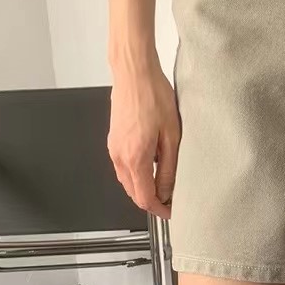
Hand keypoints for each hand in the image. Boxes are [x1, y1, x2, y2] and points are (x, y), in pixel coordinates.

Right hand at [107, 53, 179, 217]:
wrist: (134, 73)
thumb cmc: (153, 96)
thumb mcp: (171, 135)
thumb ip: (169, 167)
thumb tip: (167, 190)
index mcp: (135, 158)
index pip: (144, 198)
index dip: (159, 210)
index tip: (170, 212)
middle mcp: (120, 156)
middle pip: (133, 193)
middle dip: (151, 201)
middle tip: (170, 200)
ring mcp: (113, 148)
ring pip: (127, 181)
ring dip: (143, 188)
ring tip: (163, 183)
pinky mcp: (113, 140)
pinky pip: (123, 167)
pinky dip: (136, 174)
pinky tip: (151, 165)